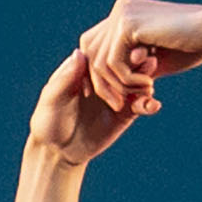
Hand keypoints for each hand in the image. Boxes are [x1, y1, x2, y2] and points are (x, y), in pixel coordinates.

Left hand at [27, 42, 148, 166]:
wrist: (57, 151)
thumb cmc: (48, 121)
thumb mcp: (53, 99)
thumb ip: (66, 78)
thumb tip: (80, 53)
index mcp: (86, 68)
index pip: (105, 53)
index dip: (118, 50)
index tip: (129, 50)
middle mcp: (104, 78)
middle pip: (126, 65)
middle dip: (138, 64)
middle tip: (148, 63)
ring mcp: (117, 94)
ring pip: (137, 83)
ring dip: (146, 82)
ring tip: (149, 86)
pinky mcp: (125, 113)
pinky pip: (141, 106)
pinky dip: (149, 104)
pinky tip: (153, 106)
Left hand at [78, 0, 201, 117]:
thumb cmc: (191, 47)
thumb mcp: (154, 60)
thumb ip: (132, 66)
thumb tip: (110, 83)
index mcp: (126, 12)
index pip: (94, 47)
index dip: (98, 76)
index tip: (114, 98)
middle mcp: (121, 8)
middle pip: (90, 54)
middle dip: (104, 85)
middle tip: (124, 104)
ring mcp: (122, 13)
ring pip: (99, 62)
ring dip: (119, 86)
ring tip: (144, 93)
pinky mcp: (128, 23)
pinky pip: (113, 63)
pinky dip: (128, 81)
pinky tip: (150, 84)